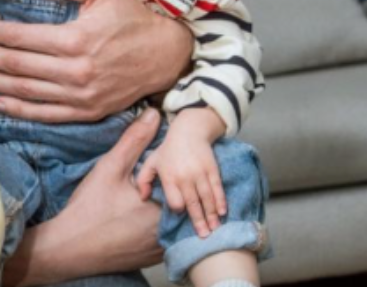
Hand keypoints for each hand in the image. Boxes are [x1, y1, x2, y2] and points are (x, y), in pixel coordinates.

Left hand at [0, 0, 191, 121]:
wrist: (167, 56)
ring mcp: (80, 96)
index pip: (19, 37)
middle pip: (16, 65)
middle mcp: (75, 71)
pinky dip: (19, 110)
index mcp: (75, 39)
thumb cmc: (133, 17)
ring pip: (25, 92)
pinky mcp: (87, 112)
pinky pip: (46, 114)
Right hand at [3, 108, 163, 285]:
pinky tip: (137, 220)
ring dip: (165, 210)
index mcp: (164, 206)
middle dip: (171, 190)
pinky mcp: (152, 258)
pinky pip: (164, 238)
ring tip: (143, 201)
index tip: (161, 164)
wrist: (71, 248)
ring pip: (173, 222)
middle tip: (145, 185)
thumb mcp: (110, 168)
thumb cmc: (90, 207)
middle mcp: (169, 231)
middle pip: (179, 203)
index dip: (173, 170)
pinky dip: (156, 227)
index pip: (183, 182)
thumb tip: (154, 115)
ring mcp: (162, 248)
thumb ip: (134, 141)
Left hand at [136, 108, 226, 237]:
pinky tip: (224, 212)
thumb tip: (142, 197)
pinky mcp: (212, 169)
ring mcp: (200, 173)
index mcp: (169, 176)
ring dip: (212, 215)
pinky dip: (221, 201)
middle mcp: (185, 177)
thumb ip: (143, 179)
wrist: (189, 130)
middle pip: (193, 203)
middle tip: (205, 236)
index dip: (178, 209)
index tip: (181, 213)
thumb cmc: (168, 149)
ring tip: (215, 229)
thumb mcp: (151, 161)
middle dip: (199, 221)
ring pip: (207, 198)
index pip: (175, 200)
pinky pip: (217, 188)